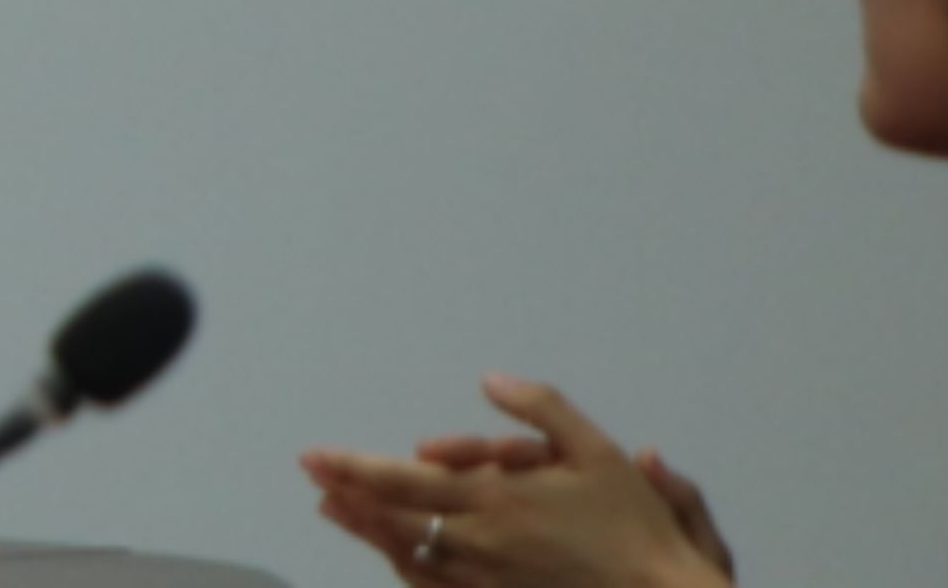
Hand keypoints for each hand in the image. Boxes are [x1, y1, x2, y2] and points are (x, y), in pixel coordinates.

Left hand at [307, 382, 726, 587]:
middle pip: (395, 521)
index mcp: (497, 502)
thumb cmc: (634, 526)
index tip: (313, 457)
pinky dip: (410, 567)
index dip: (353, 469)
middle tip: (314, 481)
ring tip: (336, 511)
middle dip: (349, 497)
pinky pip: (441, 587)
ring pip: (412, 556)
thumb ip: (540, 408)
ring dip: (371, 532)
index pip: (404, 482)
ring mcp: (489, 580)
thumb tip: (489, 379)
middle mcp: (482, 544)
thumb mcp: (597, 451)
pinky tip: (395, 555)